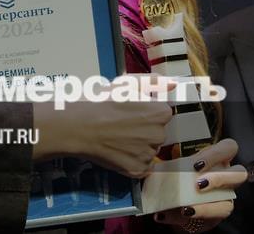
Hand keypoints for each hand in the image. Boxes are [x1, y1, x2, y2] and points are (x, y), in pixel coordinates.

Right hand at [32, 77, 173, 177]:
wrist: (79, 126)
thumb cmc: (102, 101)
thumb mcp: (128, 83)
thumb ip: (154, 83)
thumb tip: (175, 84)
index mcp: (161, 113)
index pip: (161, 114)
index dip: (145, 113)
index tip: (129, 112)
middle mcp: (160, 135)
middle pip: (156, 133)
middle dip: (143, 130)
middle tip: (121, 125)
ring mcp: (148, 155)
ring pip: (149, 150)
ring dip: (138, 146)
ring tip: (117, 138)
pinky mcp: (137, 170)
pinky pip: (142, 166)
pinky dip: (133, 161)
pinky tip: (118, 152)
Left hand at [153, 138, 244, 231]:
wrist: (185, 202)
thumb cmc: (184, 178)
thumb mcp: (177, 169)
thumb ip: (169, 166)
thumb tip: (152, 166)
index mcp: (218, 159)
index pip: (229, 148)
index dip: (216, 154)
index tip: (196, 164)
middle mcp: (228, 177)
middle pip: (239, 173)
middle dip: (219, 179)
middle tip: (198, 184)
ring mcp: (226, 198)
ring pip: (229, 202)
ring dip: (207, 206)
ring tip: (187, 208)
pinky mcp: (218, 215)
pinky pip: (212, 219)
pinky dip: (195, 217)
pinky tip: (182, 213)